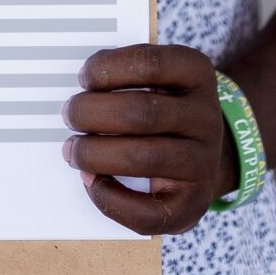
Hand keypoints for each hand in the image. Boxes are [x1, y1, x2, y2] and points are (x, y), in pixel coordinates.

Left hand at [62, 45, 237, 235]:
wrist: (199, 158)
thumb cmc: (162, 114)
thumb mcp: (157, 80)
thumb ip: (125, 76)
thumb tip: (84, 91)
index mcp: (196, 74)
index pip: (150, 64)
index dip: (108, 69)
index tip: (84, 78)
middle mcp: (207, 118)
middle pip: (141, 113)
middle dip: (91, 113)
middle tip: (69, 115)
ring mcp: (203, 163)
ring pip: (142, 158)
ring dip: (94, 154)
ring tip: (73, 151)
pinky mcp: (193, 203)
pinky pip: (147, 210)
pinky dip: (109, 197)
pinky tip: (92, 181)